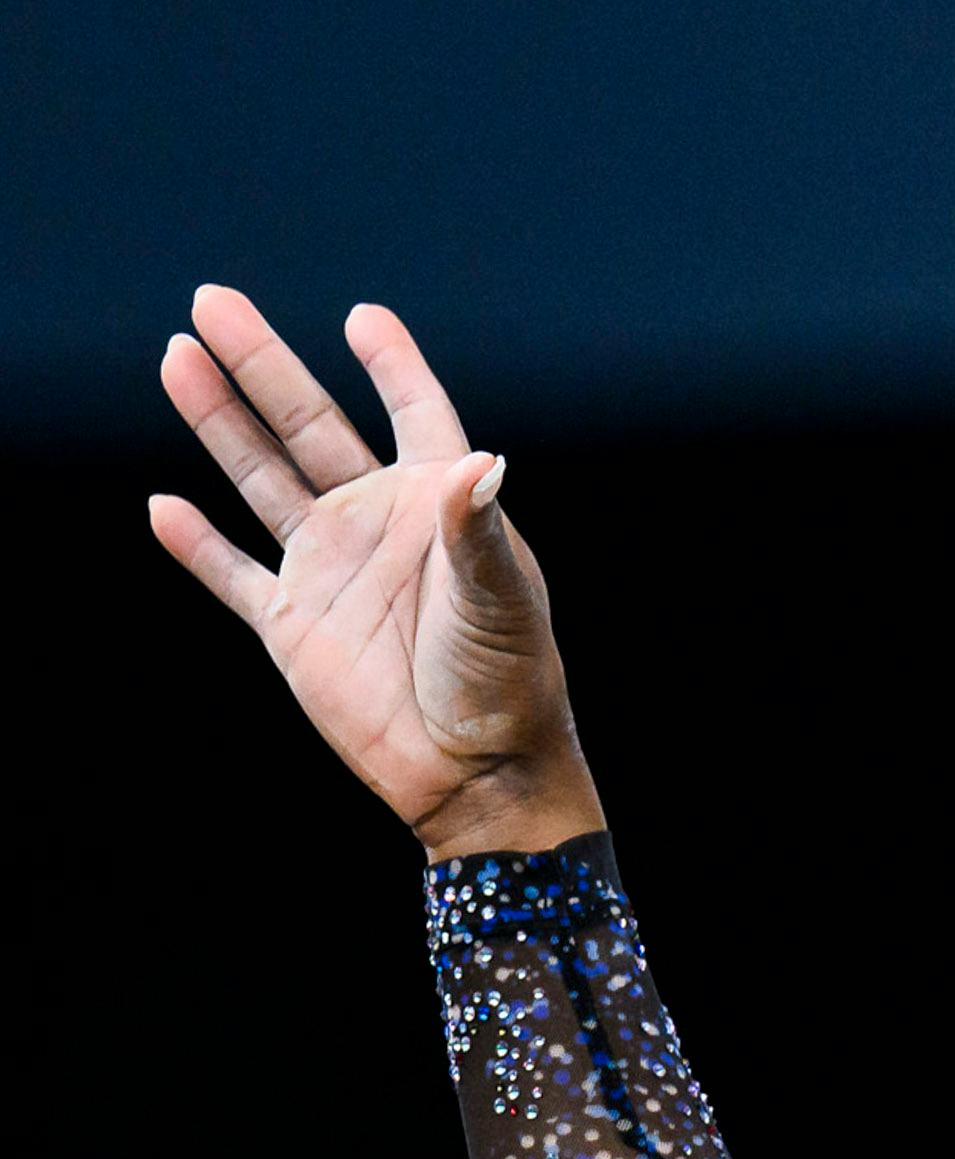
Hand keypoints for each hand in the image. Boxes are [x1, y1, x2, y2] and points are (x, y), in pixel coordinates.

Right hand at [149, 286, 603, 858]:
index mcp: (436, 506)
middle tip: (213, 301)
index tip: (362, 320)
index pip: (415, 413)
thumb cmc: (507, 687)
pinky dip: (197, 547)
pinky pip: (233, 577)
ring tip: (178, 357)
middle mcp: (377, 527)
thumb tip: (480, 461)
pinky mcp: (294, 628)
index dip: (391, 365)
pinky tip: (163, 508)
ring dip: (219, 422)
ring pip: (261, 480)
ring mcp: (330, 574)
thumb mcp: (501, 601)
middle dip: (262, 364)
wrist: (475, 777)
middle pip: (308, 425)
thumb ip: (476, 527)